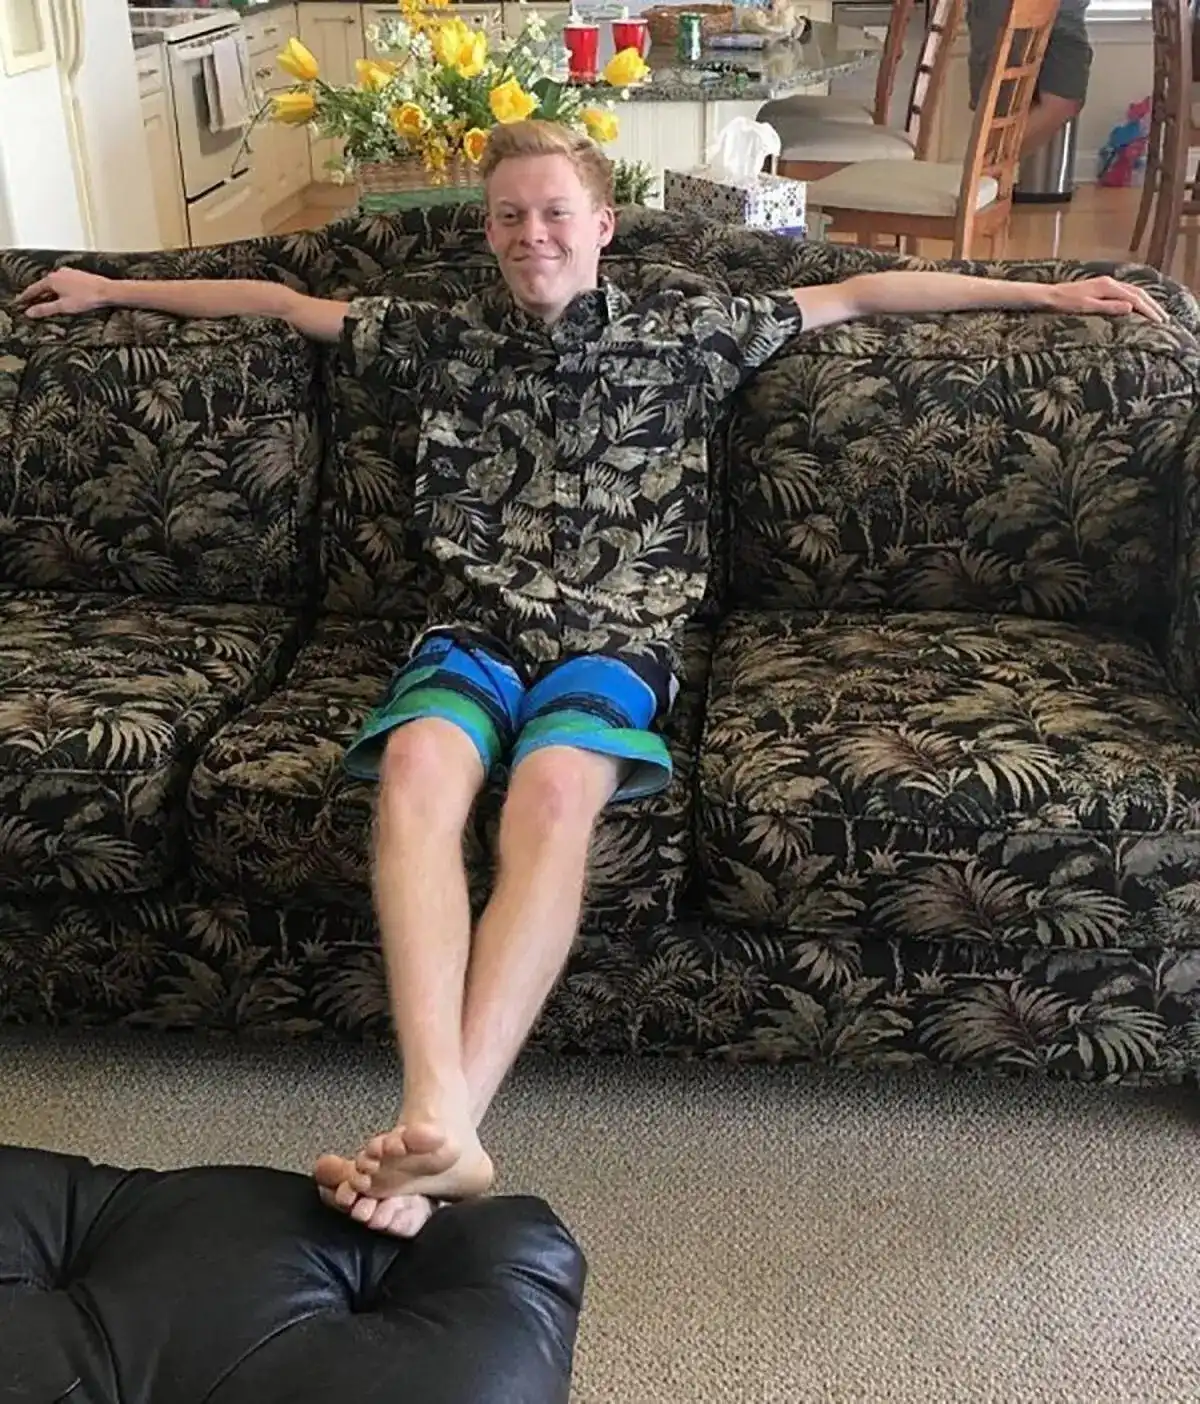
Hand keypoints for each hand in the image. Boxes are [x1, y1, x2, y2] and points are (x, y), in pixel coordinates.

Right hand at [15, 267, 114, 317]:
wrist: (106, 291)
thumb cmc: (86, 297)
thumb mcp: (63, 307)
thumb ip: (45, 309)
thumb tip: (30, 313)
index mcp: (51, 280)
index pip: (34, 289)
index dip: (26, 296)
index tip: (20, 301)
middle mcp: (58, 273)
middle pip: (43, 285)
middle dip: (37, 294)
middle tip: (30, 302)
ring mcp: (68, 273)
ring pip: (54, 283)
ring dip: (49, 291)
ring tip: (45, 300)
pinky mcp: (77, 275)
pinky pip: (63, 282)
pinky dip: (59, 289)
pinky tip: (62, 295)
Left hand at [1045, 275, 1166, 322]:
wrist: (1050, 295)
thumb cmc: (1065, 303)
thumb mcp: (1086, 307)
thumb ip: (1108, 307)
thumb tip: (1130, 308)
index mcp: (1108, 287)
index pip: (1135, 298)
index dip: (1148, 310)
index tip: (1159, 321)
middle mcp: (1110, 282)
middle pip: (1138, 292)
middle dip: (1152, 306)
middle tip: (1164, 319)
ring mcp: (1106, 283)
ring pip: (1133, 291)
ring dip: (1147, 302)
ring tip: (1156, 313)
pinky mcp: (1102, 287)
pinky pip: (1125, 291)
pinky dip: (1137, 298)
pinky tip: (1139, 305)